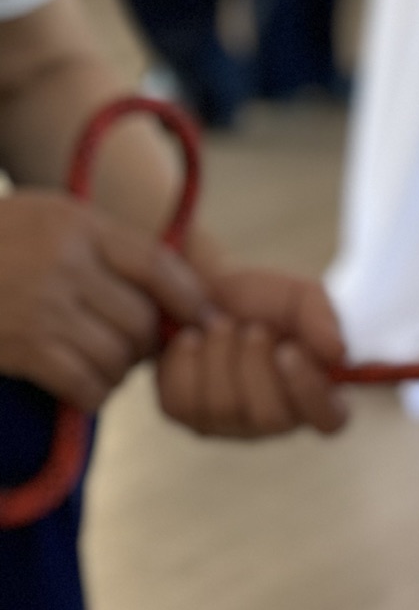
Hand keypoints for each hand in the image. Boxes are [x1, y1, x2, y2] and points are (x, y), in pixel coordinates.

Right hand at [0, 190, 209, 411]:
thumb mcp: (48, 217)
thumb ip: (106, 243)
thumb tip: (177, 288)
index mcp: (75, 224)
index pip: (157, 263)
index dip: (190, 298)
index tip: (204, 319)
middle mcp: (63, 262)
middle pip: (141, 318)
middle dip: (147, 342)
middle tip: (135, 347)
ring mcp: (41, 306)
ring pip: (118, 355)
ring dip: (119, 370)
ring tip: (104, 364)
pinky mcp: (22, 347)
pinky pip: (86, 383)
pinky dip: (93, 392)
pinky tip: (81, 385)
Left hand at [155, 267, 348, 437]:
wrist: (202, 288)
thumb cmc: (261, 299)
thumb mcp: (298, 296)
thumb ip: (322, 318)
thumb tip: (338, 352)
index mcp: (315, 393)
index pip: (329, 420)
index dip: (309, 391)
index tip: (289, 350)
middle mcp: (276, 419)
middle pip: (271, 418)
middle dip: (255, 364)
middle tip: (251, 327)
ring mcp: (229, 424)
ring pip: (224, 409)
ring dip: (220, 354)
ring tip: (220, 324)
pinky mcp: (187, 416)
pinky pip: (185, 402)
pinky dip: (187, 359)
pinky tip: (192, 339)